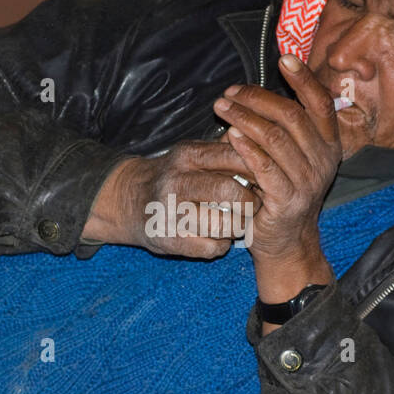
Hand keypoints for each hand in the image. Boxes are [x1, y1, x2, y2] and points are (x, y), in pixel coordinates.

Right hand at [82, 142, 260, 258]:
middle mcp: (176, 182)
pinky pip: (212, 248)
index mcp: (187, 155)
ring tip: (236, 223)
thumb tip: (262, 146)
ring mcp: (171, 213)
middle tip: (253, 206)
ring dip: (238, 227)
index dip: (257, 170)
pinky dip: (221, 245)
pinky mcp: (169, 240)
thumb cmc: (174, 176)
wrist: (129, 201)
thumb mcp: (192, 155)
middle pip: (231, 191)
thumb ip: (223, 151)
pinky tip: (217, 238)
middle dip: (250, 202)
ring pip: (224, 225)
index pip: (234, 157)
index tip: (264, 179)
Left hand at [212, 54, 342, 267]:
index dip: (304, 79)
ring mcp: (308, 181)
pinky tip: (230, 134)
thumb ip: (282, 128)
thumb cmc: (280, 194)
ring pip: (276, 138)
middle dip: (257, 98)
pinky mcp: (288, 200)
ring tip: (221, 107)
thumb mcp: (289, 157)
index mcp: (328, 145)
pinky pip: (265, 167)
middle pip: (292, 116)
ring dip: (245, 117)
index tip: (283, 59)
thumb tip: (251, 93)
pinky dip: (247, 147)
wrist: (285, 244)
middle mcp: (323, 160)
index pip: (320, 103)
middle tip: (229, 92)